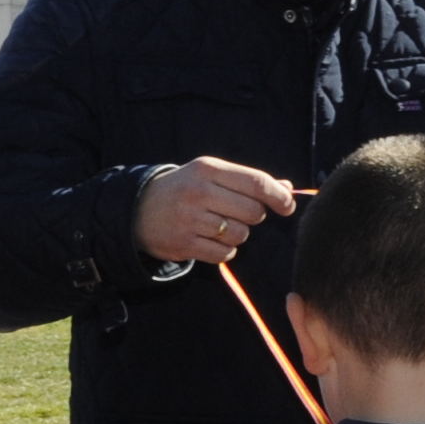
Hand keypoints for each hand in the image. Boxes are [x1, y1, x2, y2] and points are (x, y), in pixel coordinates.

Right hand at [135, 158, 296, 265]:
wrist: (137, 210)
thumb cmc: (183, 189)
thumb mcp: (210, 175)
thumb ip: (247, 181)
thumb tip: (287, 188)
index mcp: (207, 170)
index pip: (257, 183)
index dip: (279, 196)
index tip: (287, 206)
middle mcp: (199, 193)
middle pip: (253, 211)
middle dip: (253, 216)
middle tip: (236, 213)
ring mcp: (190, 220)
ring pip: (240, 234)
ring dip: (238, 234)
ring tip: (219, 227)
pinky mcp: (184, 244)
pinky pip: (224, 253)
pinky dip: (224, 250)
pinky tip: (210, 240)